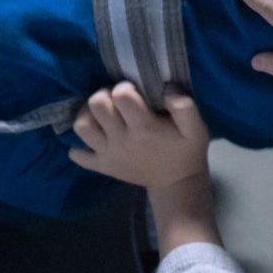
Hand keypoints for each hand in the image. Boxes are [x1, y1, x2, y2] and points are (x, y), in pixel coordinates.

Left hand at [69, 84, 209, 193]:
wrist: (177, 184)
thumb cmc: (185, 151)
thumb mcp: (195, 128)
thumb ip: (185, 106)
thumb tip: (167, 88)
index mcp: (144, 128)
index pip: (121, 95)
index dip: (125, 87)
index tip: (134, 91)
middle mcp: (121, 140)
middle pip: (96, 105)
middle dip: (104, 95)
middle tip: (116, 100)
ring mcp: (109, 155)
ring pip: (81, 127)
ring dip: (87, 115)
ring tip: (101, 114)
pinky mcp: (102, 167)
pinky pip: (77, 155)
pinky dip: (79, 146)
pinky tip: (95, 138)